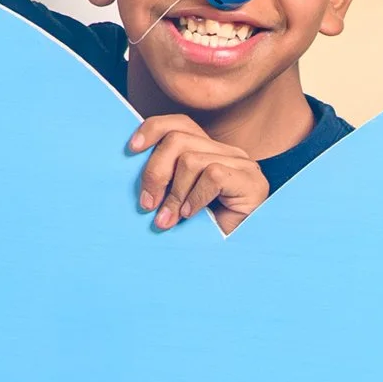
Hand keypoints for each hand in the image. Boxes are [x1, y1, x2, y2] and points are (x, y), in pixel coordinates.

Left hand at [126, 113, 269, 231]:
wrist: (237, 258)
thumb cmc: (205, 233)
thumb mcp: (178, 202)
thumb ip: (165, 182)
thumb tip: (132, 173)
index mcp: (210, 152)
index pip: (179, 123)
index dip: (153, 129)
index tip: (131, 149)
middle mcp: (228, 152)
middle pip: (178, 139)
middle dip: (155, 172)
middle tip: (148, 204)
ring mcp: (242, 165)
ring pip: (191, 160)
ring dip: (174, 194)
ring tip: (169, 219)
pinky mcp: (251, 181)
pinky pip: (212, 176)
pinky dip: (196, 198)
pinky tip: (191, 215)